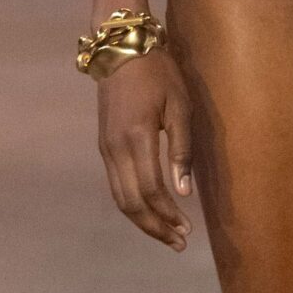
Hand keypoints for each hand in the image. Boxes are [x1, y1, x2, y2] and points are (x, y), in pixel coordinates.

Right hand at [94, 48, 195, 249]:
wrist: (120, 49)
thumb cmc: (158, 73)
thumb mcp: (180, 106)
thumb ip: (181, 150)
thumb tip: (183, 192)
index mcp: (137, 138)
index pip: (151, 190)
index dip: (168, 215)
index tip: (188, 230)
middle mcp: (115, 149)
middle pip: (131, 202)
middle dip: (155, 227)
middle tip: (178, 242)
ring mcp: (106, 149)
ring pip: (120, 198)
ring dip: (142, 220)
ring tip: (166, 234)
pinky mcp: (104, 146)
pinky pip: (116, 185)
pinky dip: (132, 204)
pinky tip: (150, 211)